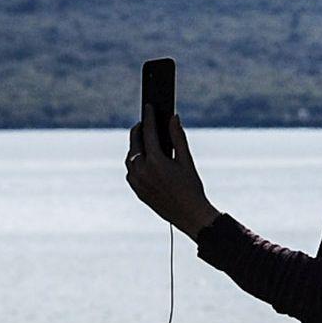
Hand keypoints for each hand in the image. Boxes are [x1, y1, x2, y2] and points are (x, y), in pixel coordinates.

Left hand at [126, 115, 217, 235]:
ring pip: (130, 158)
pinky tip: (143, 159)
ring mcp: (137, 182)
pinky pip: (130, 171)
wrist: (189, 215)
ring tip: (143, 140)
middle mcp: (142, 171)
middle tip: (143, 122)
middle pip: (134, 144)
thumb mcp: (186, 161)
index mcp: (155, 161)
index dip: (148, 117)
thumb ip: (178, 138)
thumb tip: (173, 118)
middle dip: (138, 130)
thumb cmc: (191, 187)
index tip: (148, 107)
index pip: (148, 132)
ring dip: (135, 147)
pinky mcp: (137, 190)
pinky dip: (134, 162)